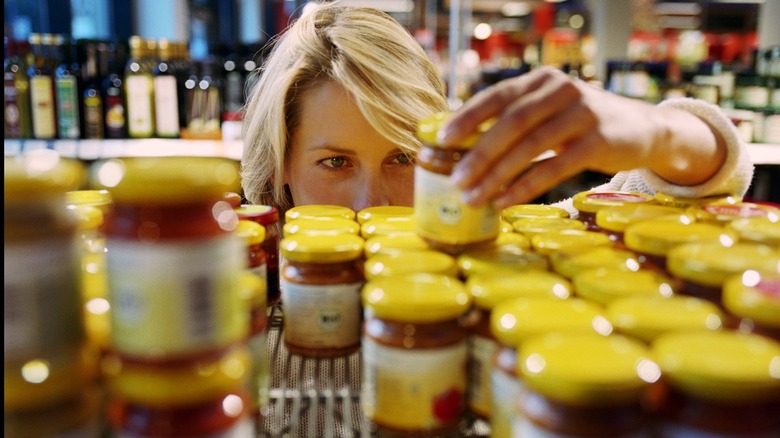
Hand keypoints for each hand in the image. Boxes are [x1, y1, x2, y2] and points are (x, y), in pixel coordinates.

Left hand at [438, 67, 723, 207]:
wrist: (643, 129)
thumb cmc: (580, 125)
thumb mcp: (549, 114)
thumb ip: (514, 123)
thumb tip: (460, 148)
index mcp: (542, 81)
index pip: (498, 96)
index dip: (467, 117)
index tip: (441, 139)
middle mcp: (561, 90)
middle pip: (511, 122)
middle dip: (478, 153)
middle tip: (454, 178)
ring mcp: (582, 113)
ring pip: (529, 146)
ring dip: (496, 175)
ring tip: (473, 197)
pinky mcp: (598, 141)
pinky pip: (554, 168)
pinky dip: (525, 186)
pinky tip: (504, 202)